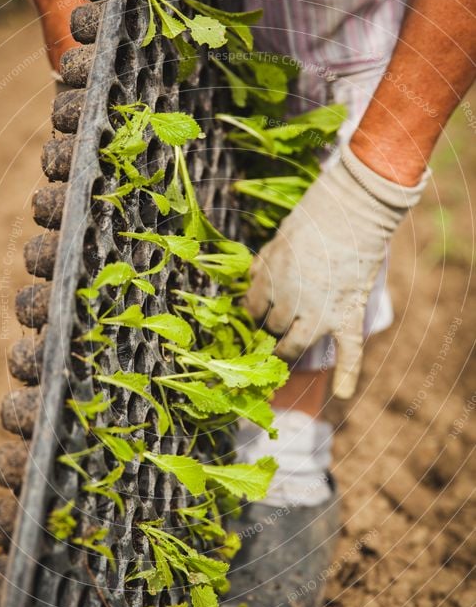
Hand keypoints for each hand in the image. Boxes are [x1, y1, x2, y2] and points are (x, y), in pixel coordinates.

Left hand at [245, 144, 428, 398]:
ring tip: (281, 350)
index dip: (254, 308)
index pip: (252, 306)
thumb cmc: (314, 217)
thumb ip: (265, 265)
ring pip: (293, 344)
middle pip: (272, 325)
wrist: (354, 212)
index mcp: (269, 281)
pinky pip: (349, 352)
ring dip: (285, 348)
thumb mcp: (278, 238)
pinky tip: (344, 394)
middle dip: (271, 323)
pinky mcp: (346, 316)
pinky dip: (348, 374)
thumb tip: (252, 280)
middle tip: (274, 320)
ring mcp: (318, 314)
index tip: (256, 307)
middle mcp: (289, 302)